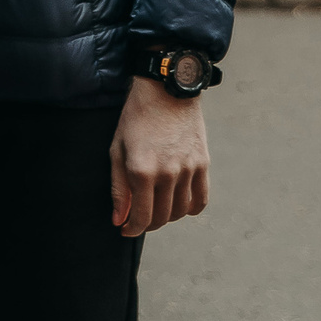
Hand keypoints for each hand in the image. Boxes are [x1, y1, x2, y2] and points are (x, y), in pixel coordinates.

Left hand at [110, 74, 210, 237]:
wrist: (166, 90)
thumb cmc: (136, 118)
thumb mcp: (117, 149)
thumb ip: (119, 188)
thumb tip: (119, 219)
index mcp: (142, 171)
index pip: (141, 217)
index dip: (132, 228)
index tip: (126, 229)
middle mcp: (168, 174)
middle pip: (162, 217)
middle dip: (148, 224)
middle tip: (139, 218)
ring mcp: (188, 169)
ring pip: (181, 211)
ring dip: (168, 217)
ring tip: (157, 208)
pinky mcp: (203, 164)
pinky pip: (201, 199)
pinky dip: (191, 209)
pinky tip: (180, 205)